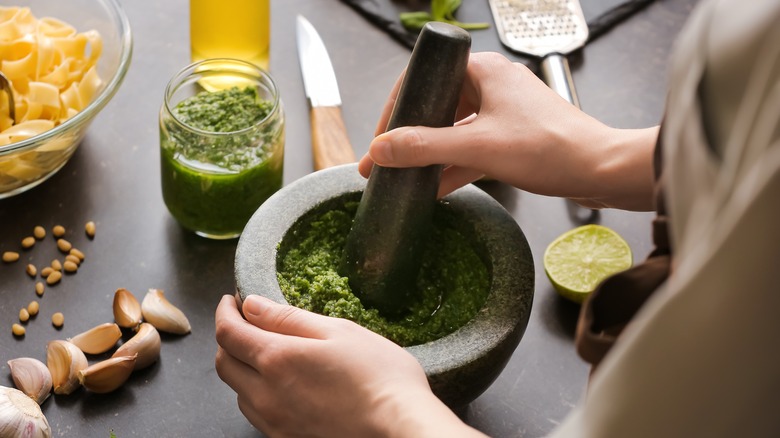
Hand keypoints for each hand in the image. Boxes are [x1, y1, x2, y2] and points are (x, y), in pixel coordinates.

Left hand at [215, 294, 480, 436]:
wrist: (400, 428)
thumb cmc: (379, 376)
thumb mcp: (338, 331)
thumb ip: (289, 318)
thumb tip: (251, 305)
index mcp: (276, 359)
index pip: (228, 332)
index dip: (224, 312)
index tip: (230, 300)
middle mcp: (265, 394)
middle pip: (224, 363)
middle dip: (228, 338)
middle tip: (245, 322)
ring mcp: (274, 421)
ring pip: (238, 390)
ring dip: (242, 367)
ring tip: (265, 352)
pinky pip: (256, 413)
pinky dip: (256, 392)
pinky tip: (281, 385)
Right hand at [358, 52, 656, 210]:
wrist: (601, 170)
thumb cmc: (550, 148)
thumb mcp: (478, 147)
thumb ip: (425, 148)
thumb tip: (380, 150)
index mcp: (483, 71)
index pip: (423, 81)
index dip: (395, 111)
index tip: (380, 141)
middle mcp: (492, 86)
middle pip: (436, 107)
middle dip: (410, 138)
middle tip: (385, 163)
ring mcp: (504, 112)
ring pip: (454, 131)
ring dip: (430, 156)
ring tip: (403, 181)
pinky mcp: (514, 137)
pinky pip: (473, 148)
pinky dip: (454, 167)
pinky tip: (435, 190)